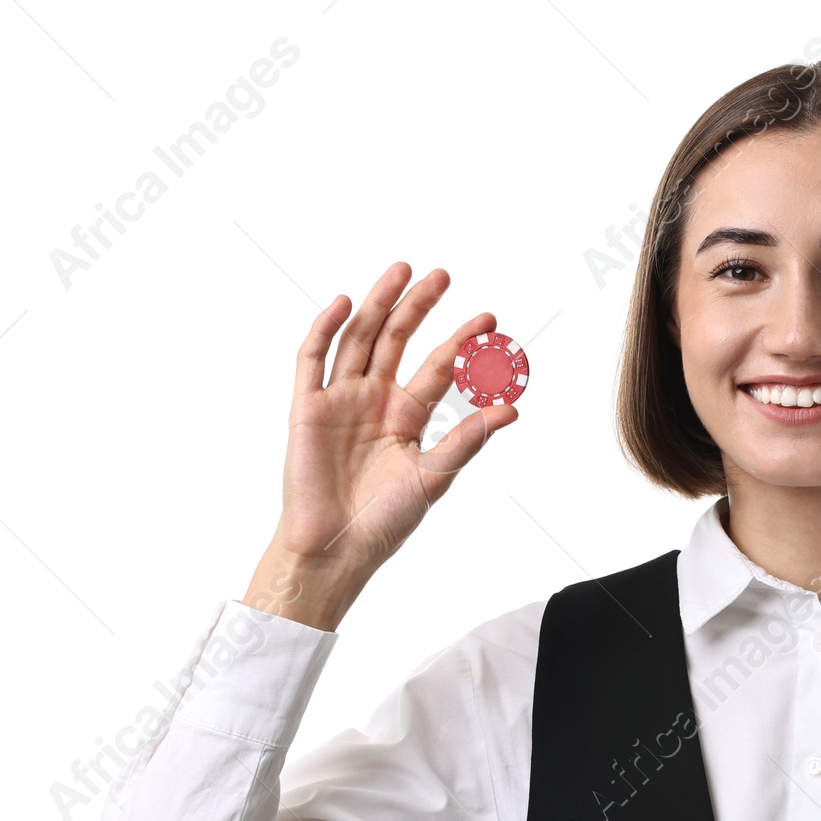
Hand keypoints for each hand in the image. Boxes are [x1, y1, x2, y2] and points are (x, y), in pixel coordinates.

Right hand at [269, 261, 517, 580]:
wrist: (337, 549)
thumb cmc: (385, 521)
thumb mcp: (435, 477)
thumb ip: (468, 439)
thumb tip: (512, 408)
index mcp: (406, 417)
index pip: (437, 368)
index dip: (462, 343)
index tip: (490, 320)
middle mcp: (374, 401)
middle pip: (397, 341)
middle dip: (419, 307)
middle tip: (443, 274)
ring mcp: (340, 401)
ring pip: (360, 339)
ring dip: (378, 304)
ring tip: (401, 271)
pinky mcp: (307, 409)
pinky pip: (313, 360)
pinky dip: (326, 330)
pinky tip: (345, 303)